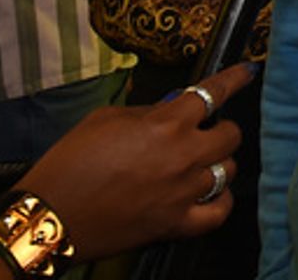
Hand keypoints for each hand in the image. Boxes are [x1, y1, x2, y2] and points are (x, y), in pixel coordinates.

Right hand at [12, 63, 255, 259]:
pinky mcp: (174, 225)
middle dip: (222, 128)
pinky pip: (217, 213)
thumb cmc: (71, 163)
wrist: (49, 215)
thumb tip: (171, 107)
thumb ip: (147, 111)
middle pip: (230, 135)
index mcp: (166, 123)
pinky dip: (219, 202)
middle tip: (206, 130)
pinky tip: (211, 194)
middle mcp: (182, 155)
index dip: (235, 78)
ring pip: (227, 171)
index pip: (214, 91)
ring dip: (218, 163)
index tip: (248, 72)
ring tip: (201, 162)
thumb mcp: (107, 118)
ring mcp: (181, 192)